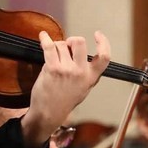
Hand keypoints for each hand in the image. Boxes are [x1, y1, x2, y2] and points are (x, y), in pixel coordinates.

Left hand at [20, 31, 110, 145]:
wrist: (49, 113)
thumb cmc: (65, 100)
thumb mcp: (84, 88)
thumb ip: (87, 72)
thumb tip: (81, 53)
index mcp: (91, 77)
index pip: (104, 57)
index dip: (103, 43)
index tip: (98, 34)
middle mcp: (80, 72)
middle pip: (79, 42)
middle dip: (71, 41)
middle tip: (66, 47)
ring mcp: (66, 70)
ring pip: (61, 45)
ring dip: (56, 47)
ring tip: (53, 56)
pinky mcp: (52, 69)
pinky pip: (49, 47)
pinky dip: (45, 39)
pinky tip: (43, 36)